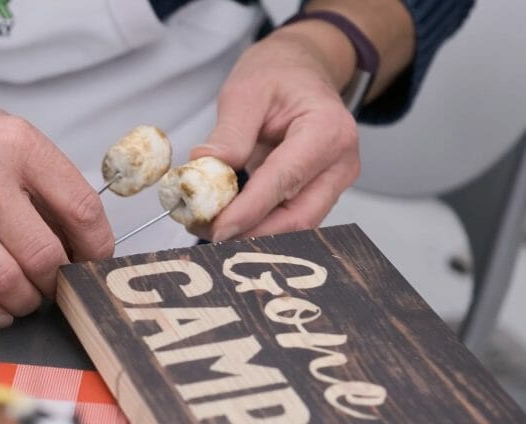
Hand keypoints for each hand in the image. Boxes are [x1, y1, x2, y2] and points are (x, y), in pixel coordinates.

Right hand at [0, 0, 113, 327]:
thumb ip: (38, 179)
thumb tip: (75, 238)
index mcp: (17, 143)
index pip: (79, 207)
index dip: (94, 248)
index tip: (94, 264)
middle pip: (46, 256)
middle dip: (55, 283)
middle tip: (52, 287)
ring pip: (8, 281)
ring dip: (22, 299)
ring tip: (19, 291)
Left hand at [190, 22, 360, 241]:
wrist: (300, 69)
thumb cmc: (279, 74)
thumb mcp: (245, 91)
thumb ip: (229, 134)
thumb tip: (205, 170)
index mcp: (327, 130)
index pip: (285, 181)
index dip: (249, 211)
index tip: (215, 227)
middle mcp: (340, 163)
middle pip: (298, 218)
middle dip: (249, 232)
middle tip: (204, 230)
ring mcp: (333, 182)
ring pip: (294, 225)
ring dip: (250, 232)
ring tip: (208, 223)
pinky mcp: (319, 193)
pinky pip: (288, 218)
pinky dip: (256, 224)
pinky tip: (226, 218)